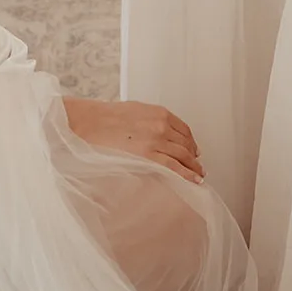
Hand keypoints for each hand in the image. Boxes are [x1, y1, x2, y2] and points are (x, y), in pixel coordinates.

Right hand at [63, 98, 203, 182]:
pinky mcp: (148, 156)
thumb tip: (161, 131)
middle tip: (198, 164)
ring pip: (183, 156)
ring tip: (199, 175)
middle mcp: (162, 126)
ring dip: (194, 166)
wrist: (92, 123)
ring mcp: (157, 141)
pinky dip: (186, 174)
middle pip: (186, 144)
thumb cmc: (108, 117)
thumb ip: (152, 119)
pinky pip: (174, 167)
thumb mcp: (137, 110)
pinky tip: (193, 180)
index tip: (194, 149)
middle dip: (194, 156)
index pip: (184, 129)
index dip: (191, 142)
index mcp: (160, 113)